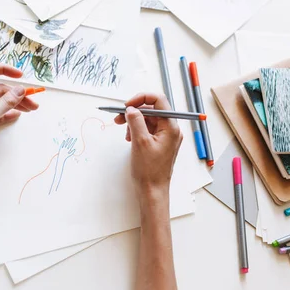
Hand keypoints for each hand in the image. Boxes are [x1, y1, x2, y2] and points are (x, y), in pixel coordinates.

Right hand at [114, 93, 182, 216]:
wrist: (152, 191)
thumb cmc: (149, 170)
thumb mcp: (139, 142)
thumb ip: (136, 121)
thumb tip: (131, 109)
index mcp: (170, 127)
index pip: (158, 100)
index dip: (141, 98)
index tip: (127, 105)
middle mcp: (171, 130)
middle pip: (152, 110)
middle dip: (134, 111)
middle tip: (118, 118)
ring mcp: (166, 137)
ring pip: (148, 120)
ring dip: (134, 122)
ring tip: (124, 132)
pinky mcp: (159, 143)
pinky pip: (148, 130)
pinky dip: (137, 130)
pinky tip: (129, 138)